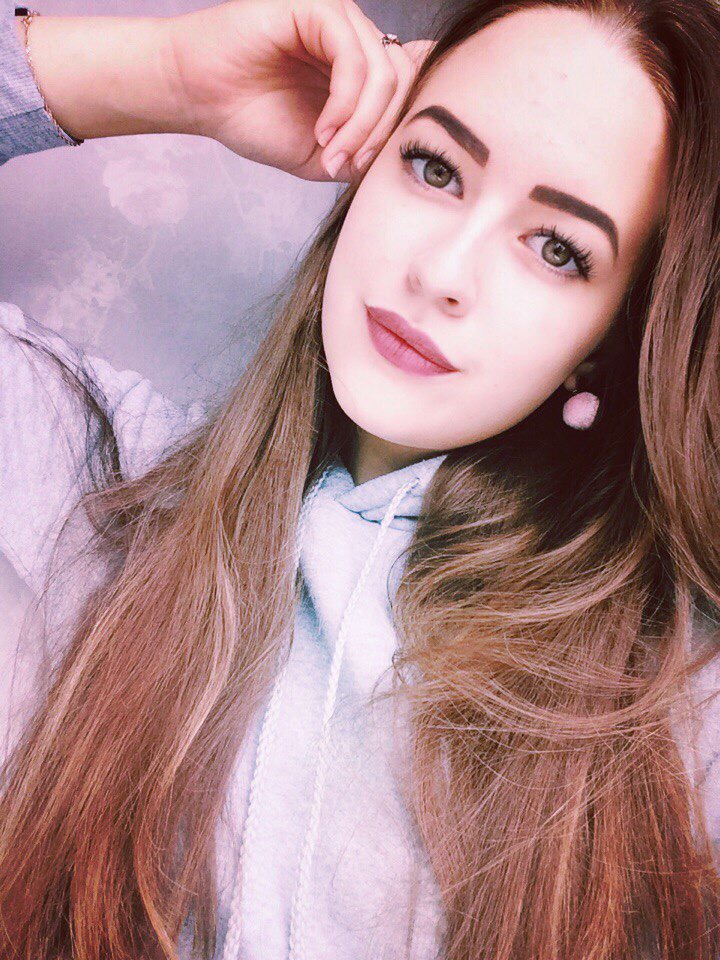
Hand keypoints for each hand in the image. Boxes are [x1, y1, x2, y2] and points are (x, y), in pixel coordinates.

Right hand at [168, 0, 433, 181]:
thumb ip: (366, 151)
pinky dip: (346, 104)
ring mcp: (339, 19)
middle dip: (380, 135)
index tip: (362, 168)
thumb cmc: (253, 118)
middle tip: (346, 164)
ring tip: (331, 151)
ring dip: (362, 126)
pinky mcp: (317, 8)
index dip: (397, 131)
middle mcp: (356, 37)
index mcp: (361, 67)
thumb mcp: (325, 154)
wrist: (199, 96)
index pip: (411, 89)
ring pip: (384, 74)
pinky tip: (324, 129)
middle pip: (406, 83)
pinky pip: (354, 60)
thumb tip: (401, 156)